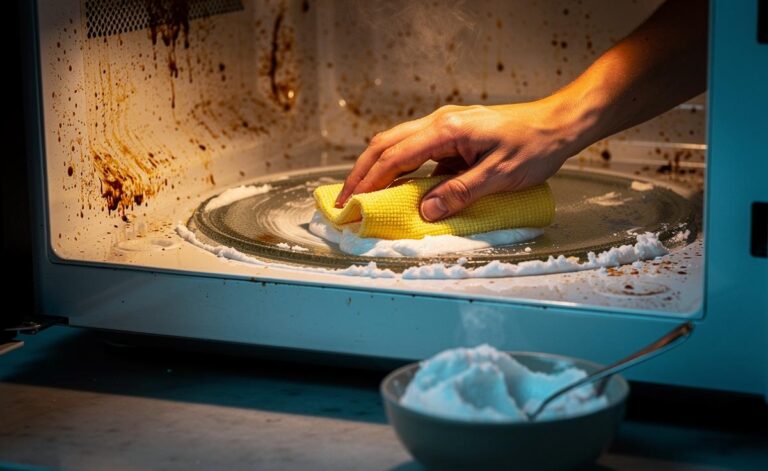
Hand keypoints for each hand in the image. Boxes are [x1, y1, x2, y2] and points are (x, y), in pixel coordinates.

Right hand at [335, 101, 588, 220]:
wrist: (559, 123)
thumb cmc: (534, 146)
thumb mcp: (499, 176)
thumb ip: (460, 194)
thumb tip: (425, 213)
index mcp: (447, 129)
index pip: (395, 156)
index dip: (369, 181)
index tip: (351, 203)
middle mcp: (440, 122)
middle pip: (386, 144)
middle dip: (362, 173)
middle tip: (345, 201)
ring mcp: (445, 126)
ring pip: (398, 145)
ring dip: (377, 169)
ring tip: (362, 195)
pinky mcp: (453, 135)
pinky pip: (417, 152)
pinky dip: (401, 169)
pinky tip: (399, 189)